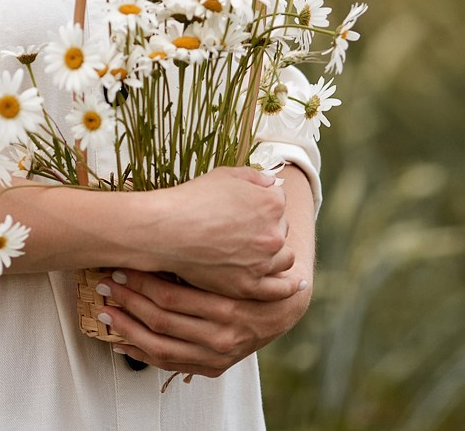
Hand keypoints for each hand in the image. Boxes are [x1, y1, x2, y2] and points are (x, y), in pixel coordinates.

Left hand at [93, 267, 312, 377]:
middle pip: (162, 320)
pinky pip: (169, 364)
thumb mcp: (235, 260)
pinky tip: (120, 343)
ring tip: (105, 311)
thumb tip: (159, 223)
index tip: (118, 267)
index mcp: (228, 306)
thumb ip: (205, 251)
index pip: (173, 296)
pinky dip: (141, 354)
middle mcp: (222, 335)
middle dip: (128, 301)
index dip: (140, 282)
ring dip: (127, 329)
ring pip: (160, 346)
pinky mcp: (212, 367)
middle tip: (104, 284)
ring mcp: (216, 355)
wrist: (280, 308)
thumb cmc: (250, 276)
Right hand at [141, 167, 295, 299]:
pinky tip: (297, 284)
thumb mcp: (225, 175)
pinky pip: (279, 290)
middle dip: (267, 228)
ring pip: (284, 258)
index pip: (278, 201)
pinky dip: (290, 287)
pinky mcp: (249, 286)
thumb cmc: (192, 199)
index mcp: (272, 202)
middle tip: (243, 229)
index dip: (260, 203)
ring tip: (261, 253)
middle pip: (282, 230)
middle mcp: (274, 233)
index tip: (245, 208)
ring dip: (276, 254)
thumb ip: (255, 177)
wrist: (167, 230)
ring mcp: (263, 262)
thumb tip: (273, 183)